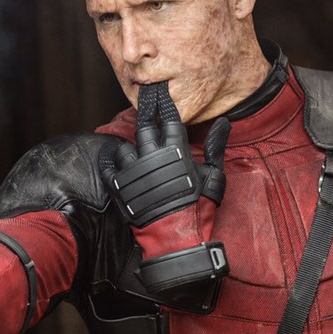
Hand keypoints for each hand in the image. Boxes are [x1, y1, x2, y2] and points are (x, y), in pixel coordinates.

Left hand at [101, 82, 230, 292]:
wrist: (177, 237)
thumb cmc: (199, 207)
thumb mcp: (215, 176)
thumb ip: (215, 147)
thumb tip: (223, 123)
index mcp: (175, 150)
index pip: (169, 119)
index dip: (164, 107)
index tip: (160, 96)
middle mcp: (152, 156)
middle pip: (143, 127)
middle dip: (145, 119)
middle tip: (145, 114)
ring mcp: (133, 171)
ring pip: (124, 147)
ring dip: (129, 147)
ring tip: (134, 151)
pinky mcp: (119, 187)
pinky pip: (109, 167)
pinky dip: (110, 162)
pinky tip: (114, 161)